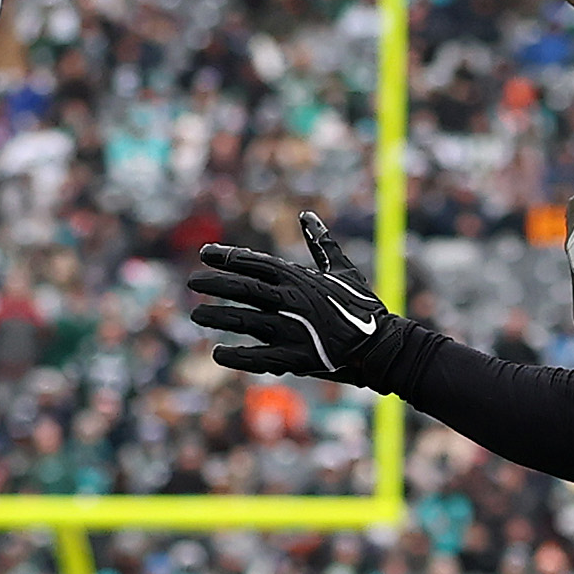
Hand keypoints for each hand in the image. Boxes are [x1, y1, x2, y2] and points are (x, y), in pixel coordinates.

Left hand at [188, 212, 408, 384]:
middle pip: (243, 288)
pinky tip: (217, 353)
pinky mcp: (296, 358)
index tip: (205, 253)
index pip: (255, 263)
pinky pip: (258, 357)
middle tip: (191, 281)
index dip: (228, 257)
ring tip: (196, 314)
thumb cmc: (362, 306)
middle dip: (215, 283)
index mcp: (299, 278)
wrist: (381, 346)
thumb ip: (322, 243)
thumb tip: (307, 215)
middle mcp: (290, 300)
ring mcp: (291, 329)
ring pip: (245, 320)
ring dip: (218, 316)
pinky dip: (237, 356)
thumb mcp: (343, 269)